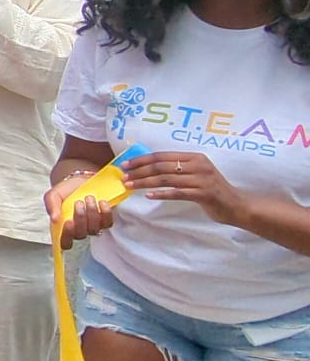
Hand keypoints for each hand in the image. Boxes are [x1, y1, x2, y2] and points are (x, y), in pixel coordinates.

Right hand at [45, 175, 114, 247]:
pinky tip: (102, 202)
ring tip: (89, 198)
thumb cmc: (67, 190)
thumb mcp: (54, 195)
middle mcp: (78, 229)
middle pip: (80, 235)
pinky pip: (107, 223)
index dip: (67, 236)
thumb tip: (54, 219)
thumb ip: (51, 205)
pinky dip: (105, 213)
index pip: (65, 242)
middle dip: (80, 218)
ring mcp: (92, 226)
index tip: (68, 221)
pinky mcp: (104, 220)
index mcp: (63, 227)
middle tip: (79, 202)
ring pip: (93, 229)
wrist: (81, 180)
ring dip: (92, 213)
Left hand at [123, 152, 248, 226]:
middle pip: (162, 166)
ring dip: (145, 183)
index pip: (162, 156)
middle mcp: (198, 165)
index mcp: (194, 157)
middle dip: (139, 171)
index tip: (125, 165)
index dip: (141, 160)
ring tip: (130, 186)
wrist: (236, 205)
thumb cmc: (211, 190)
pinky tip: (149, 196)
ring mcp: (202, 179)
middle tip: (123, 177)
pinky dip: (162, 194)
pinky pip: (178, 193)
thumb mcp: (195, 174)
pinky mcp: (204, 194)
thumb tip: (148, 169)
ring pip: (166, 179)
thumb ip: (177, 169)